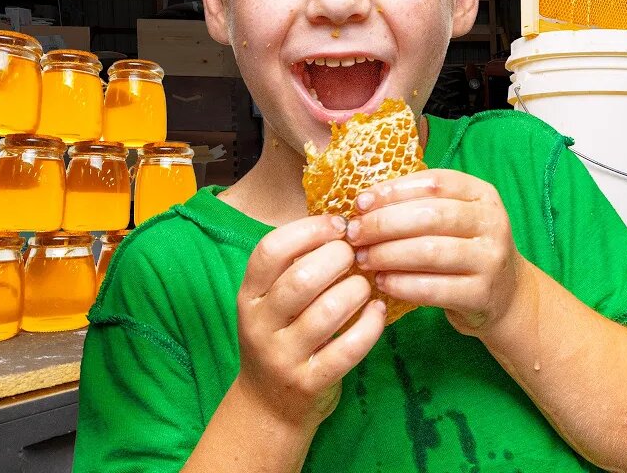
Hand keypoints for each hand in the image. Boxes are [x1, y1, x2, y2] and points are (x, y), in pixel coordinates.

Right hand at [233, 215, 385, 428]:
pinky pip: (348, 349)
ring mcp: (282, 356)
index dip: (310, 230)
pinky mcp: (309, 383)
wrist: (269, 405)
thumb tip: (344, 220)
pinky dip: (370, 325)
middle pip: (301, 278)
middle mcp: (259, 324)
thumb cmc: (282, 336)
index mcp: (249, 295)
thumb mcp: (273, 300)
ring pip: (327, 312)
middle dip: (339, 259)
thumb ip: (296, 264)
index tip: (339, 226)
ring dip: (358, 290)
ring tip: (366, 285)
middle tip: (357, 257)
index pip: (270, 250)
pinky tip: (377, 312)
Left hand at [347, 169, 522, 337]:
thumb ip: (419, 206)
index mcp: (482, 195)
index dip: (394, 190)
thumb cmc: (465, 249)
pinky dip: (402, 284)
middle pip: (431, 215)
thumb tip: (364, 204)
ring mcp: (490, 259)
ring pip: (430, 251)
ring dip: (388, 254)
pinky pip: (433, 287)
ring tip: (363, 259)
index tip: (361, 202)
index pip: (435, 182)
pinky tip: (383, 282)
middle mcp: (492, 222)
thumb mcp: (455, 219)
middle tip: (354, 234)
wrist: (505, 295)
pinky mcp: (481, 294)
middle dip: (384, 223)